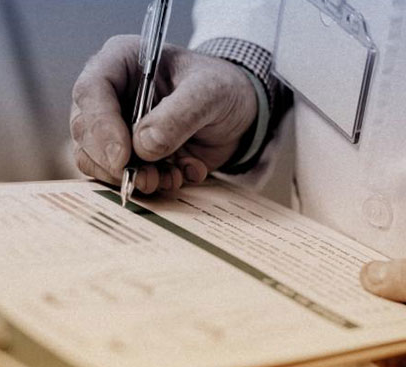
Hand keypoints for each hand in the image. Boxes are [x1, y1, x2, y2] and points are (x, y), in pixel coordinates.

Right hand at [70, 35, 256, 192]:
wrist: (239, 113)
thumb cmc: (222, 88)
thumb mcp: (209, 93)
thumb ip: (178, 116)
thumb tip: (143, 147)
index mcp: (123, 63)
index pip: (91, 91)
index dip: (100, 127)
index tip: (122, 158)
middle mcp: (113, 95)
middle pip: (86, 131)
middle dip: (115, 162)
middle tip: (148, 178)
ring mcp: (119, 127)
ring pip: (98, 160)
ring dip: (133, 177)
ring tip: (169, 177)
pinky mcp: (133, 154)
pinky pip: (124, 176)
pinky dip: (152, 183)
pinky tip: (181, 174)